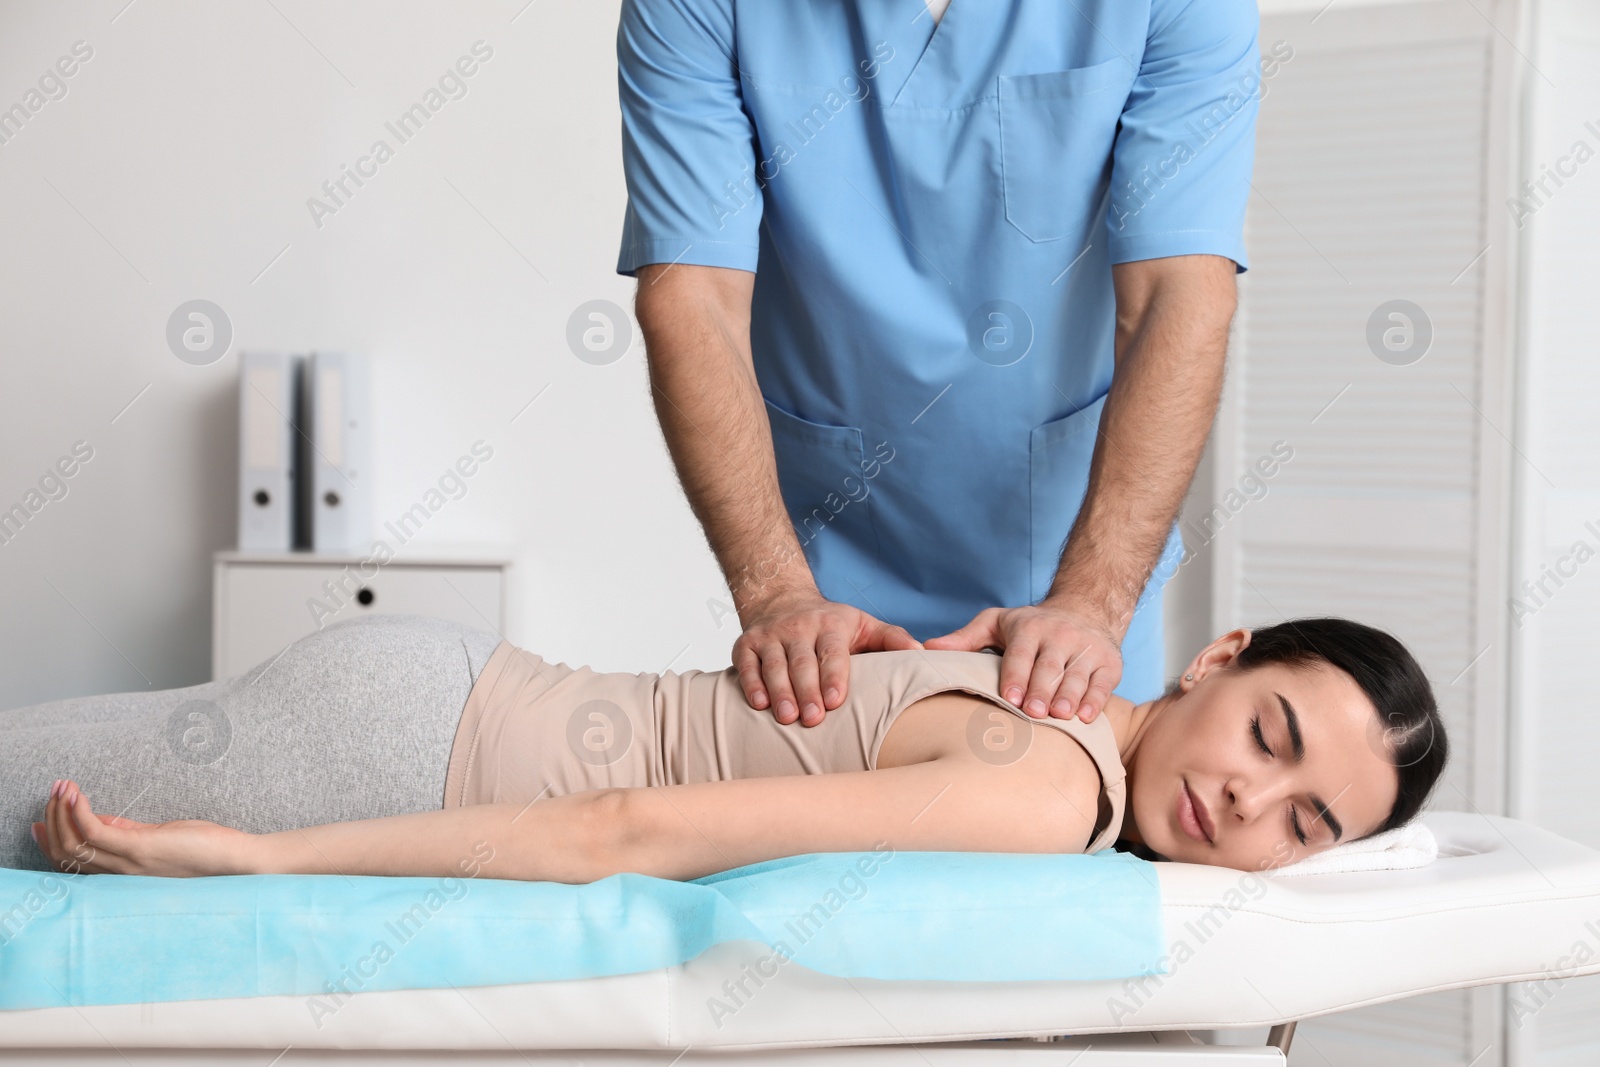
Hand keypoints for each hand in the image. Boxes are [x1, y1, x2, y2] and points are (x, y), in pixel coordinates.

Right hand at [32, 778, 255, 876]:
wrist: (238, 861)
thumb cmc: (203, 848)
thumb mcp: (157, 839)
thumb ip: (127, 833)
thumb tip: (99, 819)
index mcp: (123, 871)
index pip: (73, 863)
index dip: (50, 842)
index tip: (38, 821)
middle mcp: (121, 873)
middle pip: (66, 854)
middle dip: (51, 821)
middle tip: (51, 793)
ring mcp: (129, 863)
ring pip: (74, 844)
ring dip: (61, 812)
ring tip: (61, 787)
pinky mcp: (142, 849)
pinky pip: (97, 831)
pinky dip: (79, 811)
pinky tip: (75, 793)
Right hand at [734, 589, 921, 726]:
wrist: (781, 599)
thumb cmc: (831, 625)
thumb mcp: (864, 625)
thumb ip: (893, 639)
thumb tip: (923, 653)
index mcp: (831, 625)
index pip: (832, 652)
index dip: (833, 675)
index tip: (835, 701)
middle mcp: (798, 627)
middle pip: (802, 662)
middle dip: (806, 690)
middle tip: (813, 719)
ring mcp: (770, 635)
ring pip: (774, 665)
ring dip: (779, 692)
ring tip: (786, 717)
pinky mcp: (745, 644)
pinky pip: (745, 664)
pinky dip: (750, 683)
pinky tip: (758, 704)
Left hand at [923, 600, 1122, 723]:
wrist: (1086, 609)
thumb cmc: (1032, 625)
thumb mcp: (997, 622)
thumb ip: (965, 637)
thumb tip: (927, 648)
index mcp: (1030, 628)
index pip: (1021, 653)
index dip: (1016, 675)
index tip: (1009, 697)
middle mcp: (1060, 635)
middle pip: (1050, 666)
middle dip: (1041, 690)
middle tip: (1033, 713)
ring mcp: (1087, 649)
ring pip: (1077, 675)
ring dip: (1069, 696)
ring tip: (1059, 716)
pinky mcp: (1109, 663)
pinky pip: (1102, 684)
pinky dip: (1095, 700)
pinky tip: (1085, 717)